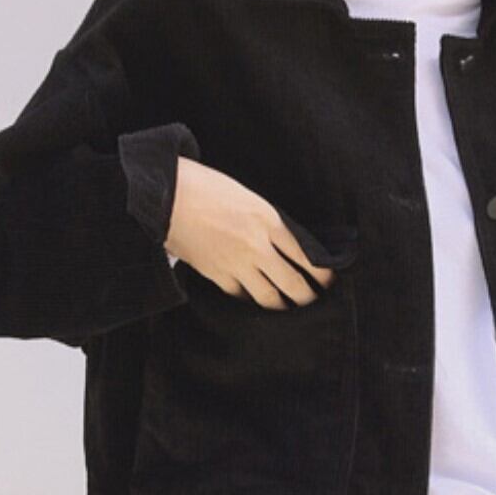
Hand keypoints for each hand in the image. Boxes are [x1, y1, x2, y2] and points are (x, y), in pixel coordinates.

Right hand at [164, 157, 335, 308]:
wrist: (167, 196)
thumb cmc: (206, 187)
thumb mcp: (248, 197)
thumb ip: (269, 222)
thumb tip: (289, 245)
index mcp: (268, 221)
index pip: (307, 256)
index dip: (322, 274)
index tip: (329, 281)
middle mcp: (256, 246)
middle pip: (293, 284)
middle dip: (307, 297)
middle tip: (313, 300)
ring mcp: (236, 264)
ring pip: (268, 297)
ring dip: (281, 305)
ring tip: (288, 307)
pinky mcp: (216, 275)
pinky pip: (241, 296)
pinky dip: (250, 298)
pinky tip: (255, 298)